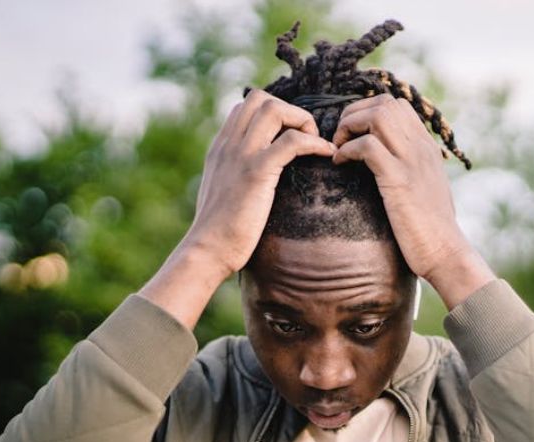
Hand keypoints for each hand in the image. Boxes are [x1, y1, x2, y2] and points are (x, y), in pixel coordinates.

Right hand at [141, 90, 334, 327]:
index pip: (245, 107)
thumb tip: (252, 179)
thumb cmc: (219, 232)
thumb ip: (234, 176)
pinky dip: (314, 143)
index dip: (273, 114)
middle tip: (304, 138)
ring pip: (275, 110)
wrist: (207, 250)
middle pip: (260, 99)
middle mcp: (229, 145)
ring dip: (302, 121)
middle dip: (289, 110)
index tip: (290, 137)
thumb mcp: (222, 194)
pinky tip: (326, 155)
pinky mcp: (256, 172)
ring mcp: (241, 155)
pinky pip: (292, 141)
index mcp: (220, 148)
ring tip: (315, 143)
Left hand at [332, 94, 493, 306]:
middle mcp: (421, 147)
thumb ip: (408, 170)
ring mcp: (411, 161)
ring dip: (350, 126)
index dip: (366, 111)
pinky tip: (340, 164)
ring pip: (377, 116)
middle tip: (340, 139)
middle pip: (384, 103)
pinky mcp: (399, 180)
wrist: (445, 252)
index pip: (396, 105)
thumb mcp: (423, 189)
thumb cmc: (430, 229)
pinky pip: (368, 146)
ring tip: (339, 148)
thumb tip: (385, 166)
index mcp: (426, 147)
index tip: (352, 134)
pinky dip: (347, 150)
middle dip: (353, 114)